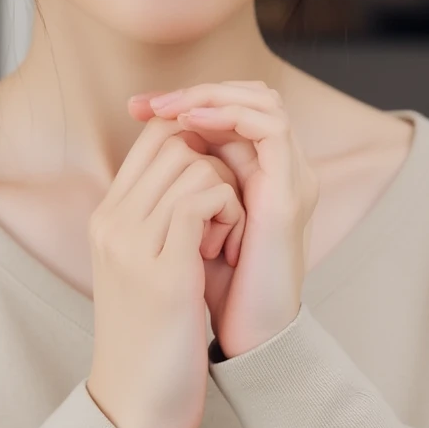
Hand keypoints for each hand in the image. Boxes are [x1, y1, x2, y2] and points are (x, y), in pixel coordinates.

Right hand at [86, 114, 245, 427]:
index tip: (218, 180)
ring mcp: (133, 243)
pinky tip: (227, 248)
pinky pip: (202, 199)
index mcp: (106, 216)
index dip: (196, 141)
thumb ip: (154, 217)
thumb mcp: (139, 264)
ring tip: (224, 238)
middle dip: (215, 164)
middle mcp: (112, 221)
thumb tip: (193, 172)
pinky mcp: (164, 270)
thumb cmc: (148, 334)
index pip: (152, 137)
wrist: (134, 405)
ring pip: (193, 164)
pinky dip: (228, 212)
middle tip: (224, 214)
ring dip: (226, 191)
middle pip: (175, 141)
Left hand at [129, 81, 319, 359]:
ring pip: (262, 99)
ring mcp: (291, 175)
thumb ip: (179, 181)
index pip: (228, 106)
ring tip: (168, 108)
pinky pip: (271, 128)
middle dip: (194, 90)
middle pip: (247, 93)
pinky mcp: (291, 190)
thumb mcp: (188, 220)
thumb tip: (144, 140)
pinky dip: (230, 116)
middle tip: (150, 104)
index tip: (136, 107)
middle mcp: (279, 167)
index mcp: (257, 170)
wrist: (249, 337)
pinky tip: (191, 123)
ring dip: (210, 97)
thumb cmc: (216, 286)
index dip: (184, 98)